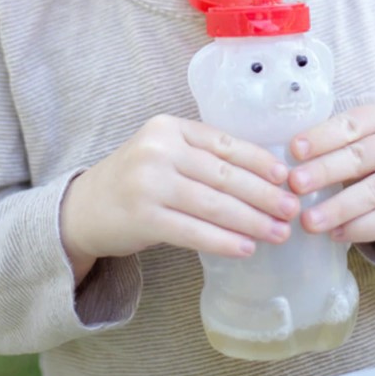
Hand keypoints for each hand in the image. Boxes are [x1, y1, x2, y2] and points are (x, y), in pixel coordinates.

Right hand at [60, 115, 299, 281]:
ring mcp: (148, 183)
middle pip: (223, 174)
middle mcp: (158, 150)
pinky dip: (223, 241)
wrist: (82, 209)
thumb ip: (201, 156)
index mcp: (168, 127)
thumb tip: (265, 178)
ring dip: (251, 221)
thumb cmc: (135, 180)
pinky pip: (193, 231)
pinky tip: (246, 248)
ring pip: (213, 204)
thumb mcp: (163, 153)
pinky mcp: (143, 218)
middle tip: (292, 210)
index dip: (260, 161)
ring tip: (279, 233)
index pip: (224, 143)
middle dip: (263, 195)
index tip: (286, 177)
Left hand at [287, 102, 374, 248]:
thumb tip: (285, 159)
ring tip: (308, 220)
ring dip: (337, 208)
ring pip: (374, 192)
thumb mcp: (359, 138)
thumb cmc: (372, 155)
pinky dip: (358, 229)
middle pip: (361, 157)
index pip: (351, 124)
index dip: (321, 137)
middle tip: (295, 185)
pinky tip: (334, 234)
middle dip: (324, 171)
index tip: (293, 150)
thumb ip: (331, 142)